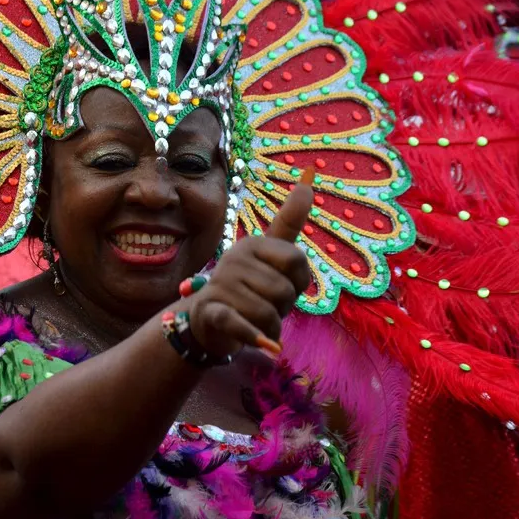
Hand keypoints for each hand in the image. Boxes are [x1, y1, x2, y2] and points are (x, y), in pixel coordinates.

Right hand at [187, 182, 312, 357]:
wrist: (207, 322)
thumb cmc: (248, 287)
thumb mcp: (269, 254)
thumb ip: (289, 220)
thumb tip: (311, 172)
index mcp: (254, 243)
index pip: (299, 263)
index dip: (298, 284)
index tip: (282, 284)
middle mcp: (235, 259)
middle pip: (285, 292)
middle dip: (282, 309)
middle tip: (264, 306)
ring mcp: (221, 285)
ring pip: (269, 314)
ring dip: (270, 328)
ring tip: (253, 321)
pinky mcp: (213, 312)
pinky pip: (241, 325)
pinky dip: (255, 338)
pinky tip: (270, 346)